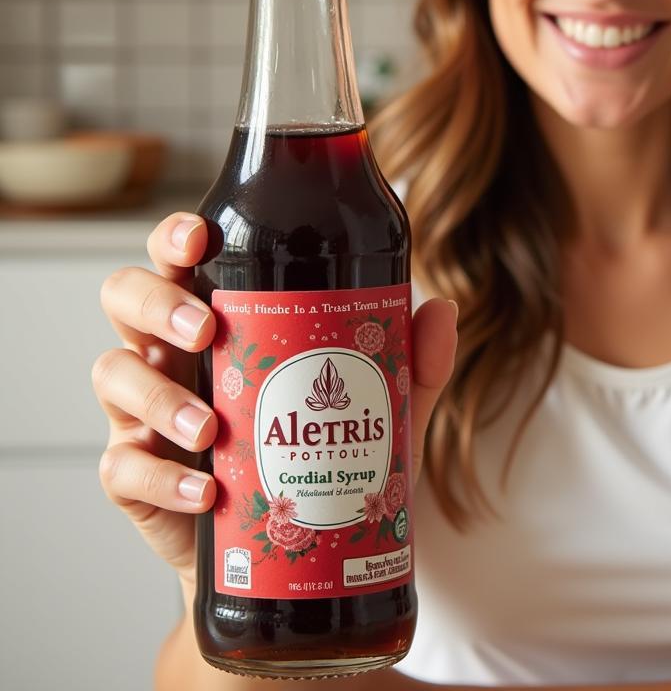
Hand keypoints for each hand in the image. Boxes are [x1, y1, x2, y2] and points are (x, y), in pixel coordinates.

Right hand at [93, 211, 457, 588]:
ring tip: (210, 428)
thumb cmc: (323, 455)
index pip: (178, 257)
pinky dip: (162, 479)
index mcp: (221, 317)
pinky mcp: (137, 479)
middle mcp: (172, 352)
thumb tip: (441, 308)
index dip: (174, 236)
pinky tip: (207, 494)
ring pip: (112, 375)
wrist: (293, 551)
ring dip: (158, 395)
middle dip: (157, 303)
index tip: (199, 238)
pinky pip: (121, 467)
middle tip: (206, 329)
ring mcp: (145, 414)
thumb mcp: (378, 406)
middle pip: (126, 297)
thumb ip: (410, 360)